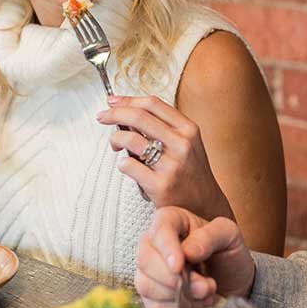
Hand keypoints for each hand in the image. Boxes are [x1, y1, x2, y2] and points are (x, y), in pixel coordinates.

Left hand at [96, 95, 232, 219]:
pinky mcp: (160, 186)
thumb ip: (163, 127)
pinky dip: (122, 163)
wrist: (205, 207)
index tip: (112, 100)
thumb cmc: (190, 173)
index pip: (153, 104)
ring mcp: (172, 166)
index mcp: (188, 129)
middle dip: (114, 113)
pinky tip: (127, 166)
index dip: (128, 100)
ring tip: (116, 145)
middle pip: (139, 117)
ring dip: (115, 139)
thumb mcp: (187, 143)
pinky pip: (128, 165)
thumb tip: (127, 112)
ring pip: (130, 139)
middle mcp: (182, 144)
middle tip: (101, 116)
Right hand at [136, 206, 255, 307]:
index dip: (167, 248)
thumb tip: (188, 252)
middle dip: (175, 279)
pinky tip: (194, 304)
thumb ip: (210, 237)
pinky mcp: (151, 297)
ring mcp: (149, 272)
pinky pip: (153, 307)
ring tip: (206, 293)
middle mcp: (153, 244)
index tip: (179, 266)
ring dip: (177, 295)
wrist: (232, 283)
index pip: (159, 229)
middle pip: (146, 260)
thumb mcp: (229, 235)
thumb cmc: (228, 253)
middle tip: (205, 286)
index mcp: (171, 221)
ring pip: (146, 285)